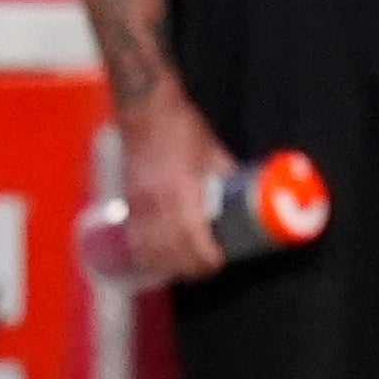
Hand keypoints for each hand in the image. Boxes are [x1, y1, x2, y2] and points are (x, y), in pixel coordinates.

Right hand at [115, 87, 236, 283]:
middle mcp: (157, 201)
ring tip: (190, 268)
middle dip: (192, 267)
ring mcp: (139, 204)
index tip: (220, 262)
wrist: (144, 109)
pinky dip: (149, 254)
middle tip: (211, 268)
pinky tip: (161, 260)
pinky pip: (136, 239)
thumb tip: (249, 196)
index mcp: (181, 189)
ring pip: (151, 249)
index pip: (192, 236)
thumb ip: (228, 176)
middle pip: (171, 251)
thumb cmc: (180, 126)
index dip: (206, 256)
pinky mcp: (128, 202)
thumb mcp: (213, 152)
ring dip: (170, 265)